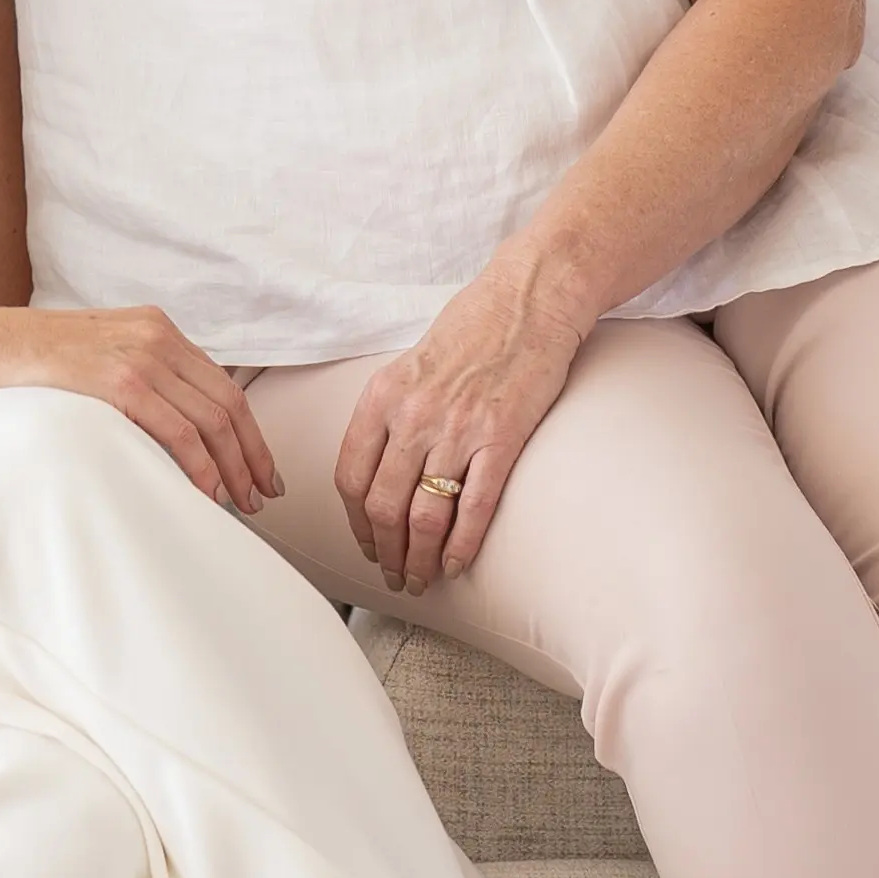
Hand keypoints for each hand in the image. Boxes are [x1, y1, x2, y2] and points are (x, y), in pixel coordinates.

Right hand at [0, 305, 281, 515]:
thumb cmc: (31, 362)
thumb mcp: (98, 356)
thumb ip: (136, 377)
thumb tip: (167, 423)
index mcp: (157, 328)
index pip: (223, 385)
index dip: (250, 432)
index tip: (260, 468)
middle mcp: (158, 337)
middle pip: (229, 404)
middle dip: (252, 456)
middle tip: (263, 496)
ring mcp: (142, 356)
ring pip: (212, 421)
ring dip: (234, 469)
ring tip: (241, 504)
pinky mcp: (122, 381)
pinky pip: (180, 431)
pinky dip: (202, 466)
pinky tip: (207, 493)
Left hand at [335, 258, 585, 589]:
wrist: (528, 299)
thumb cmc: (472, 329)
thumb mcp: (410, 364)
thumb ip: (391, 413)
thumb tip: (381, 468)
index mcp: (382, 397)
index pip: (350, 477)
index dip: (355, 522)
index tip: (366, 544)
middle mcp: (413, 416)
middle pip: (383, 506)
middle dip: (386, 552)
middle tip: (394, 575)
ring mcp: (457, 430)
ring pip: (425, 516)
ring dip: (420, 558)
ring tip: (422, 578)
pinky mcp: (502, 438)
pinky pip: (474, 507)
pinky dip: (462, 544)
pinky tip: (456, 563)